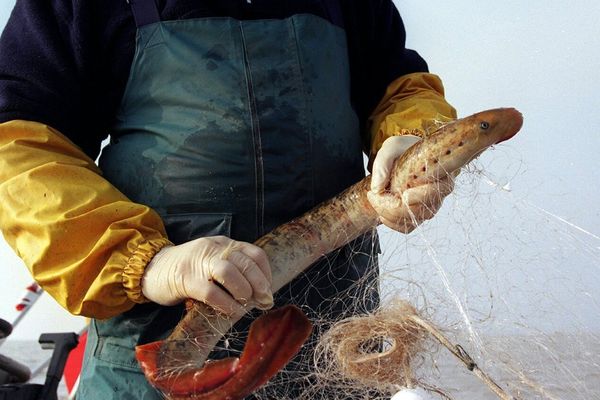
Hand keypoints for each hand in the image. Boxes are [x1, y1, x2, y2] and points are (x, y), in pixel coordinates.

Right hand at [142, 236, 272, 315]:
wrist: (152, 269)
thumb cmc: (187, 270)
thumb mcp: (212, 262)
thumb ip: (233, 271)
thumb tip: (259, 293)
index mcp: (223, 244)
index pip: (254, 253)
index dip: (265, 273)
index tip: (268, 290)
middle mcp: (213, 249)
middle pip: (245, 262)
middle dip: (260, 284)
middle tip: (264, 301)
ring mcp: (199, 263)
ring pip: (229, 272)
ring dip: (243, 291)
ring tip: (246, 305)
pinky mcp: (186, 279)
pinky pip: (212, 292)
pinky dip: (226, 304)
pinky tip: (232, 312)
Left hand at [367, 135, 454, 232]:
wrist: (403, 155)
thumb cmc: (403, 149)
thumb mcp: (391, 147)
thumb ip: (383, 163)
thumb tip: (377, 188)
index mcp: (440, 172)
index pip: (438, 190)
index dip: (421, 196)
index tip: (403, 194)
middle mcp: (439, 191)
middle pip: (422, 210)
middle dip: (394, 207)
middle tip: (373, 194)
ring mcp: (430, 205)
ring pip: (413, 220)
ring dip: (389, 215)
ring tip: (375, 199)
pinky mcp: (419, 214)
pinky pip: (408, 227)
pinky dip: (392, 223)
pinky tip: (381, 212)